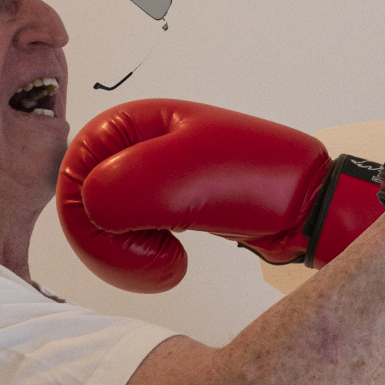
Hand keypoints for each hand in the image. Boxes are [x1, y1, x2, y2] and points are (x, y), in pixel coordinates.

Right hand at [57, 100, 378, 291]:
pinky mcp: (166, 207)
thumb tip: (92, 208)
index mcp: (138, 121)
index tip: (117, 233)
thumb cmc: (263, 180)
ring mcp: (152, 178)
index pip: (75, 164)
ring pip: (104, 223)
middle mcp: (139, 145)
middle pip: (83, 199)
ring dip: (125, 255)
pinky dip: (142, 258)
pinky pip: (130, 236)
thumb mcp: (188, 177)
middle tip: (149, 259)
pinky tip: (173, 263)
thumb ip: (125, 188)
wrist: (308, 208)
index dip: (87, 208)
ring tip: (165, 264)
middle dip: (107, 240)